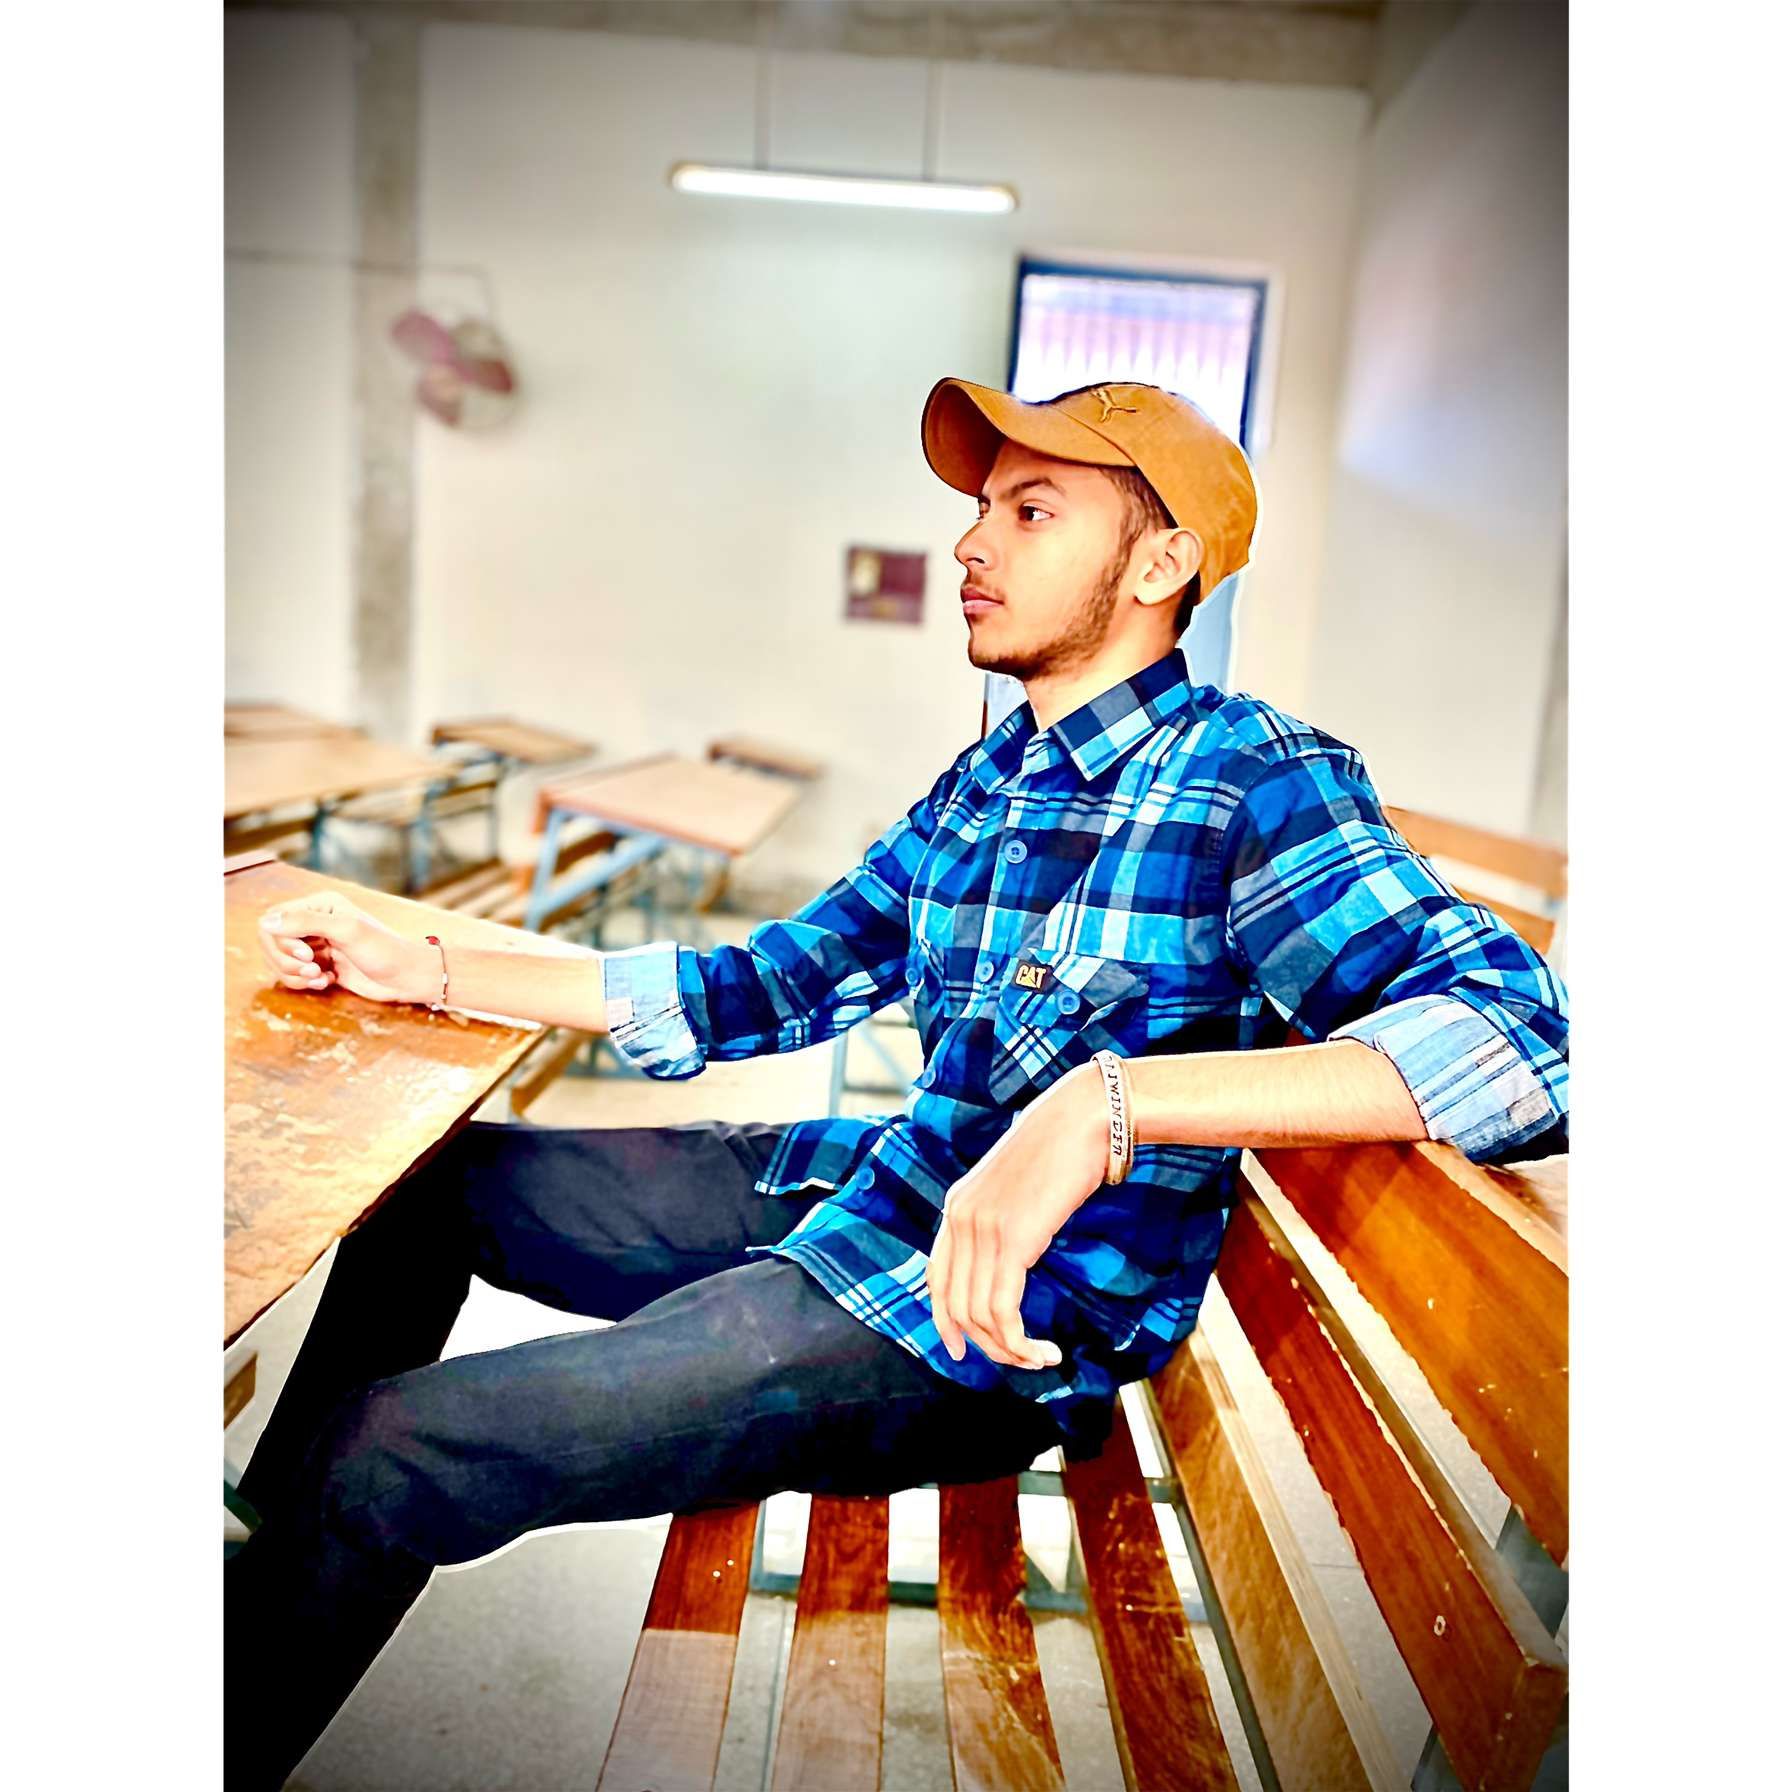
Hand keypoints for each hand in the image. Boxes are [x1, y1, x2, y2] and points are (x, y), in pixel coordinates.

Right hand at [257, 892, 433, 1005]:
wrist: (406, 977)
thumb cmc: (383, 949)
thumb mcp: (346, 931)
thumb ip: (305, 922)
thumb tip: (264, 922)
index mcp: (318, 905)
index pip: (272, 919)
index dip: (280, 941)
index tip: (305, 953)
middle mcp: (313, 922)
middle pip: (271, 943)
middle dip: (287, 961)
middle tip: (313, 969)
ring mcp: (315, 945)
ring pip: (280, 962)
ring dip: (296, 974)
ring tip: (321, 977)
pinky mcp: (319, 966)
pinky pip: (294, 976)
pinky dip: (305, 983)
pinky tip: (328, 981)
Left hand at [925, 1061, 1110, 1371]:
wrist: (1082, 1117)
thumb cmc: (1062, 1149)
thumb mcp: (1019, 1186)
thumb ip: (1004, 1217)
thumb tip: (1013, 1253)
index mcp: (957, 1206)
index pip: (936, 1277)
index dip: (944, 1319)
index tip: (960, 1348)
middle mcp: (959, 1218)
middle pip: (955, 1304)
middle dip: (985, 1344)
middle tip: (1020, 1361)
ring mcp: (982, 1229)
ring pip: (979, 1315)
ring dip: (1009, 1350)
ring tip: (1040, 1359)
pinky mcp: (1011, 1240)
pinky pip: (1002, 1310)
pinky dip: (1020, 1342)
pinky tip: (1045, 1350)